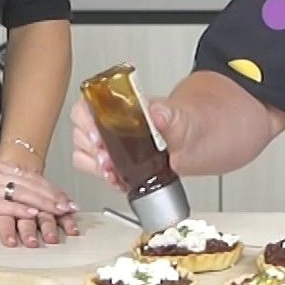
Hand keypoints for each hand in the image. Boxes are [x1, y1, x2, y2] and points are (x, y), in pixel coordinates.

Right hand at [0, 155, 75, 231]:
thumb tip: (13, 197)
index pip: (27, 176)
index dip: (49, 188)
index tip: (64, 198)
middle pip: (29, 183)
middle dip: (53, 196)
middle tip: (70, 207)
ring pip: (20, 193)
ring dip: (43, 204)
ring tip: (59, 212)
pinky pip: (2, 205)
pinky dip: (19, 210)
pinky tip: (32, 215)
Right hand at [69, 96, 191, 191]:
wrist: (202, 137)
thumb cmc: (192, 122)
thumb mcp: (183, 119)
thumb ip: (169, 116)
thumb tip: (156, 114)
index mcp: (125, 104)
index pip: (89, 104)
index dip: (85, 120)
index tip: (96, 137)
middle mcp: (116, 121)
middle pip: (82, 130)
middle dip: (90, 149)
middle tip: (107, 160)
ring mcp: (117, 142)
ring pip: (86, 152)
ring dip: (95, 166)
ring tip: (112, 172)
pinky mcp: (123, 160)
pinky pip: (101, 169)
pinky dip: (107, 177)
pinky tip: (120, 180)